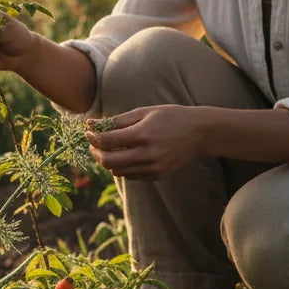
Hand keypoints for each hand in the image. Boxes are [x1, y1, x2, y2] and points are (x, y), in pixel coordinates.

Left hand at [86, 105, 206, 179]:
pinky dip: (120, 166)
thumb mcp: (144, 112)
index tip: (88, 131)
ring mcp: (152, 168)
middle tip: (93, 143)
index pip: (106, 141)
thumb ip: (117, 120)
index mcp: (142, 135)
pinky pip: (129, 175)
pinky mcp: (156, 175)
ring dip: (106, 160)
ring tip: (107, 148)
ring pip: (116, 171)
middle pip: (108, 161)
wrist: (200, 133)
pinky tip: (123, 155)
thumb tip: (91, 123)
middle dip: (95, 152)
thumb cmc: (170, 117)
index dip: (92, 137)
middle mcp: (147, 154)